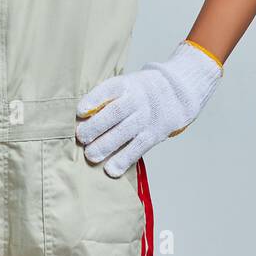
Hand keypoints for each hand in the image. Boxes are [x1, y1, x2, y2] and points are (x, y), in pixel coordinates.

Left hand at [75, 40, 223, 176]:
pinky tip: (111, 170)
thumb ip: (105, 99)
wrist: (175, 93)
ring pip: (125, 132)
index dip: (93, 100)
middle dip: (96, 127)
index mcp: (126, 85)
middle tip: (81, 138)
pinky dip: (124, 160)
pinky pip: (138, 148)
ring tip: (91, 156)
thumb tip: (81, 118)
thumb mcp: (124, 85)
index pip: (109, 89)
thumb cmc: (139, 91)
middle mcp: (137, 100)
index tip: (80, 111)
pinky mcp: (154, 134)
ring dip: (106, 146)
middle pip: (115, 113)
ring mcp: (146, 118)